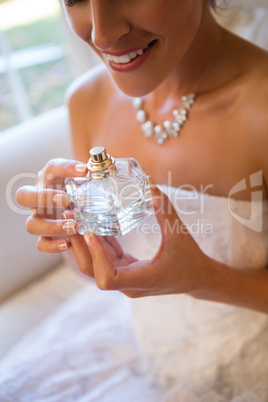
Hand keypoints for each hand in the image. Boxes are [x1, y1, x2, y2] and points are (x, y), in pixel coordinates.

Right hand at [16, 158, 87, 252]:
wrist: (82, 211)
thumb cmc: (82, 193)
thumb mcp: (88, 184)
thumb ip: (94, 178)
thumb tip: (105, 171)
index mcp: (49, 180)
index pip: (52, 168)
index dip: (65, 168)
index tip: (84, 171)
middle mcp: (38, 199)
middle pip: (24, 196)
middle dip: (42, 198)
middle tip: (65, 200)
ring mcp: (39, 219)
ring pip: (32, 224)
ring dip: (52, 226)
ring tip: (73, 227)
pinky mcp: (44, 237)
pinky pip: (41, 244)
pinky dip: (52, 246)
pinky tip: (68, 244)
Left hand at [71, 180, 209, 297]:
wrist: (197, 278)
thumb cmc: (190, 259)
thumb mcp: (179, 233)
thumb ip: (164, 210)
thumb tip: (150, 184)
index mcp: (141, 279)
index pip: (107, 277)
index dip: (96, 256)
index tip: (91, 232)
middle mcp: (128, 283)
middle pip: (93, 271)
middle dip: (80, 247)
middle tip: (72, 220)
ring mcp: (125, 278)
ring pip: (96, 265)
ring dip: (85, 243)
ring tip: (76, 218)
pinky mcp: (126, 270)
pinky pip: (106, 258)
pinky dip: (99, 242)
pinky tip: (93, 223)